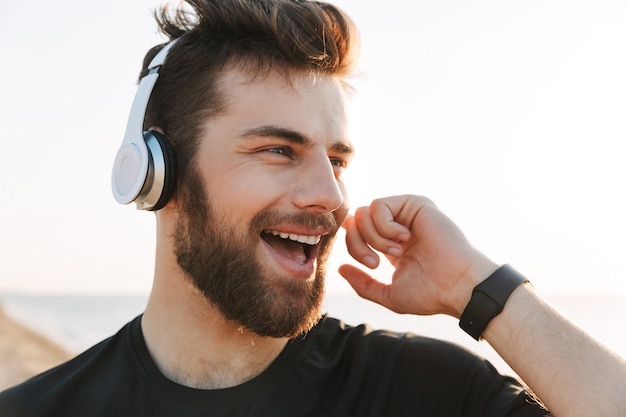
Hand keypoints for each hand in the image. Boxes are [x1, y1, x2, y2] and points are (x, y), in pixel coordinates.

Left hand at [339, 195, 497, 317]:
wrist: (457, 286)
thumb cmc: (430, 294)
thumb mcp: (389, 294)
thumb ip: (363, 283)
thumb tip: (339, 268)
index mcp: (391, 244)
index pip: (356, 233)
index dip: (353, 246)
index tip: (372, 265)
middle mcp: (398, 226)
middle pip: (356, 220)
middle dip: (358, 244)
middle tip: (376, 263)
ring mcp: (406, 213)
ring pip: (364, 212)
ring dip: (374, 237)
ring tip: (397, 252)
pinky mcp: (414, 203)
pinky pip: (378, 205)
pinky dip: (384, 226)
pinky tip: (404, 239)